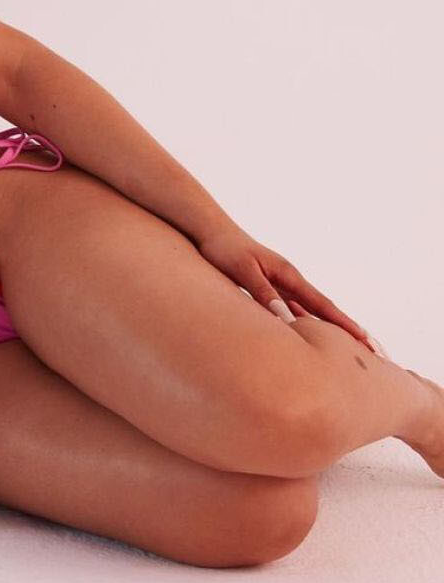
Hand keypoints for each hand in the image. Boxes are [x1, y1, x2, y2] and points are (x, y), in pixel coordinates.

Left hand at [194, 221, 381, 356]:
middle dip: (347, 330)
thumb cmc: (224, 250)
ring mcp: (279, 283)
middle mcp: (288, 280)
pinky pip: (291, 309)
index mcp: (288, 275)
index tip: (366, 341)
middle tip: (372, 351)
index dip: (344, 325)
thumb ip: (264, 294)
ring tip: (346, 348)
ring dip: (327, 328)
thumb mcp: (244, 272)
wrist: (210, 231)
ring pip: (309, 311)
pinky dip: (304, 323)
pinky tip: (306, 334)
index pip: (322, 305)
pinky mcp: (266, 286)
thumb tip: (286, 319)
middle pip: (323, 309)